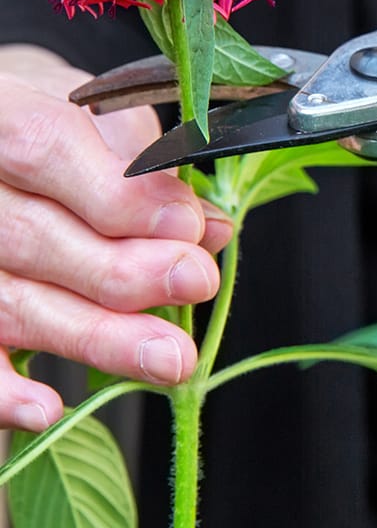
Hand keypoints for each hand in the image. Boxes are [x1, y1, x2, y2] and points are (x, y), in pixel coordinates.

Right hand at [0, 46, 230, 429]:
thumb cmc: (48, 120)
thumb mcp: (97, 118)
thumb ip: (147, 167)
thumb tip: (206, 227)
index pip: (45, 150)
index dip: (120, 197)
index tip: (187, 226)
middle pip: (31, 237)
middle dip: (122, 272)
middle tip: (196, 284)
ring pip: (9, 301)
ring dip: (94, 337)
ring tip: (168, 358)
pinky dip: (2, 388)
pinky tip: (48, 409)